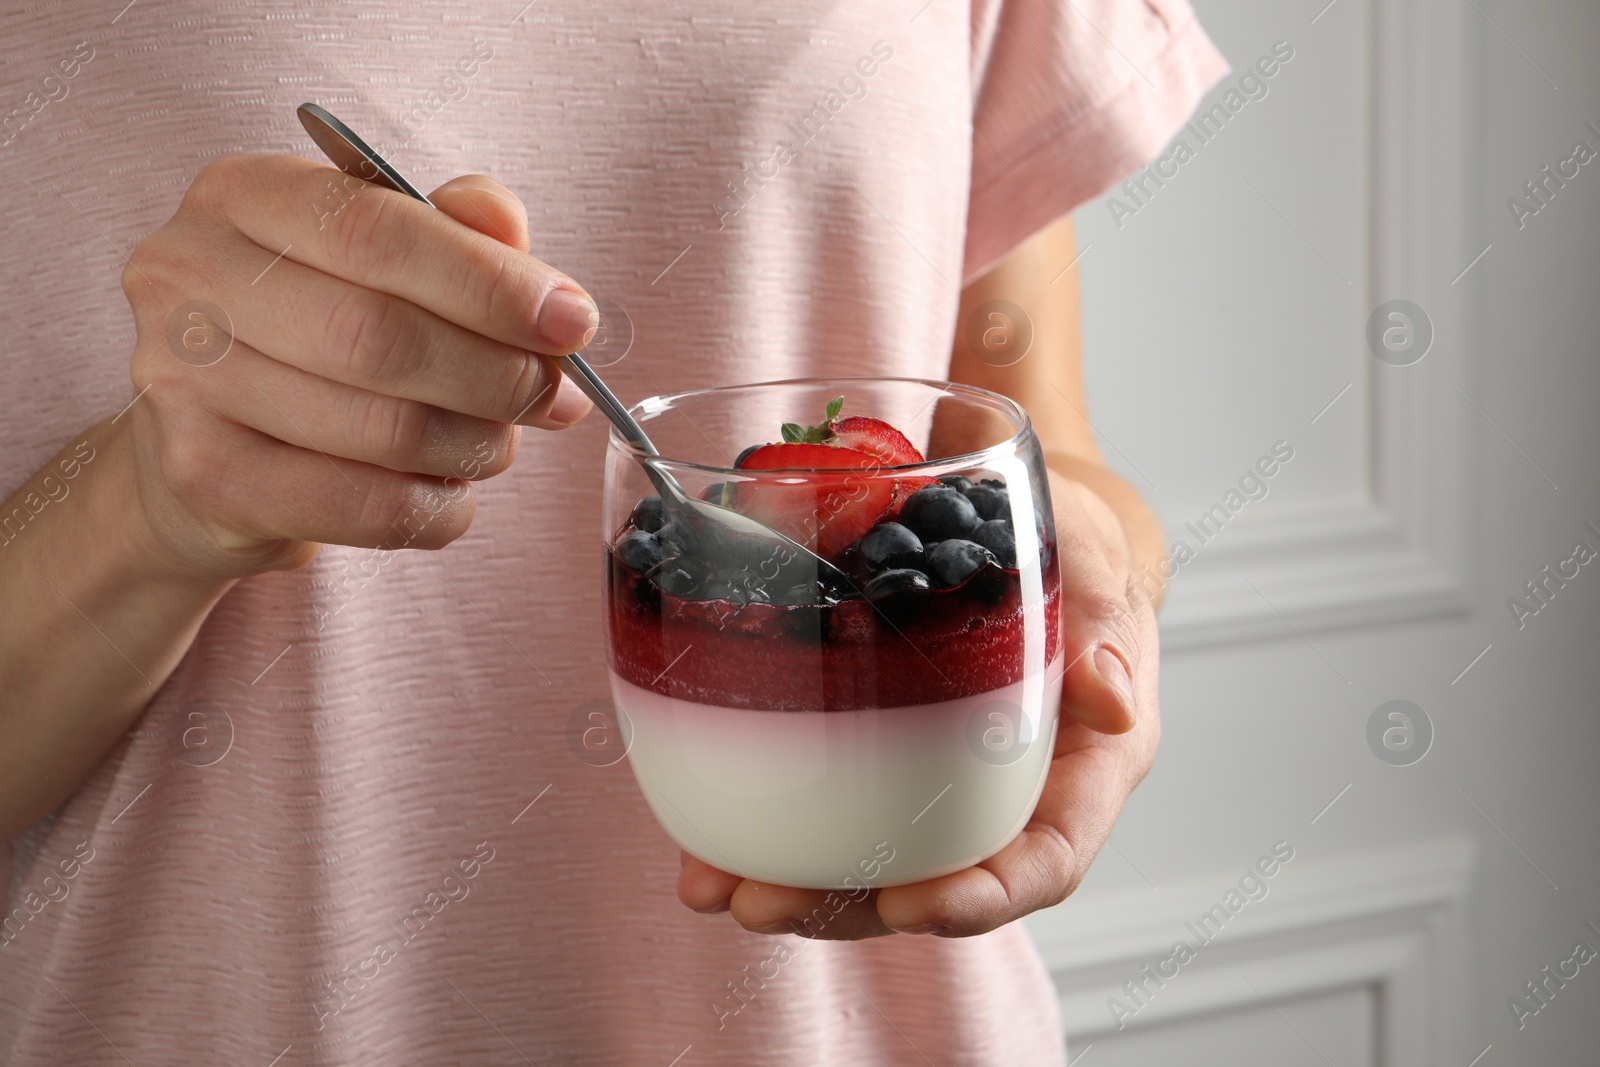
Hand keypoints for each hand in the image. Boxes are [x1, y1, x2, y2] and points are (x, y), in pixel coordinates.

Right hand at [119, 154, 595, 579]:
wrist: (212, 452)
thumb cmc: (318, 335)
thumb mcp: (388, 259)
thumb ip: (466, 240)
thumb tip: (551, 295)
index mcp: (241, 195)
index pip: (378, 230)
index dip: (491, 284)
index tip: (572, 322)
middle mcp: (188, 276)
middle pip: (379, 336)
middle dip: (496, 375)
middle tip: (553, 395)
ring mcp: (181, 382)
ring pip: (381, 430)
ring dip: (474, 445)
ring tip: (497, 441)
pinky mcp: (205, 479)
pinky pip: (365, 509)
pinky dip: (437, 508)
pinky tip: (448, 489)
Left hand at [677, 469, 1160, 937]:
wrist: (1039, 530)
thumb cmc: (1078, 549)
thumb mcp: (1093, 558)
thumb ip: (1097, 611)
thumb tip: (1109, 698)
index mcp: (1082, 769)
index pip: (1045, 863)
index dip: (979, 899)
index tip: (906, 906)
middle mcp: (1011, 795)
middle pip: (934, 882)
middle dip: (845, 909)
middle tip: (763, 904)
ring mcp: (944, 785)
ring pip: (873, 859)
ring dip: (792, 884)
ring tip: (711, 886)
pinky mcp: (887, 757)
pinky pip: (833, 808)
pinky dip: (769, 825)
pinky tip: (704, 835)